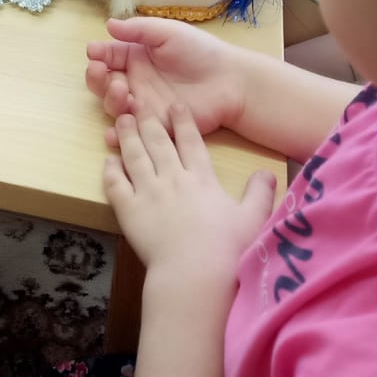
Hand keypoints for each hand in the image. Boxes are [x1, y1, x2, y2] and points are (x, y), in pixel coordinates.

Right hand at [85, 18, 243, 146]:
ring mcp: (143, 106)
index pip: (107, 56)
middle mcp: (135, 81)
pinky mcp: (155, 127)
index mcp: (136, 57)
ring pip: (114, 106)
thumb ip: (138, 30)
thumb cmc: (200, 51)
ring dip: (110, 99)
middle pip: (103, 83)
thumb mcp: (168, 33)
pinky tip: (113, 132)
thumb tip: (108, 25)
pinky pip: (132, 132)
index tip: (94, 54)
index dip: (97, 55)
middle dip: (97, 79)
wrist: (229, 82)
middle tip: (104, 74)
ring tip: (123, 92)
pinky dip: (118, 134)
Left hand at [105, 105, 275, 278]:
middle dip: (149, 120)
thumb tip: (268, 172)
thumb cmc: (228, 250)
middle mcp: (173, 179)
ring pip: (135, 156)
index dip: (183, 121)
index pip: (191, 142)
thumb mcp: (253, 220)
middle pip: (158, 142)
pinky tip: (108, 160)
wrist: (195, 274)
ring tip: (122, 120)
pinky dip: (111, 170)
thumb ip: (260, 194)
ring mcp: (148, 193)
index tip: (175, 104)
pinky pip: (116, 185)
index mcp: (201, 180)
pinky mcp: (129, 211)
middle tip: (139, 102)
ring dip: (127, 136)